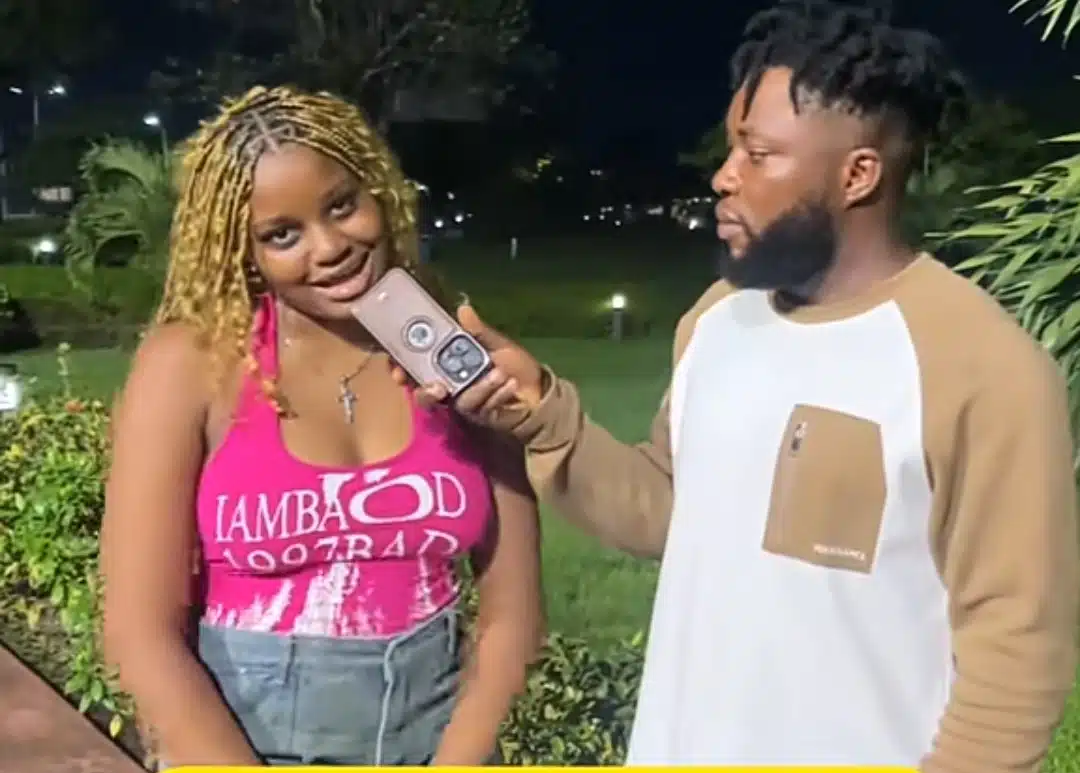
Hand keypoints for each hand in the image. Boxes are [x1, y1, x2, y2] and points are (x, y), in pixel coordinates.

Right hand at [390, 304, 544, 430]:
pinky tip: (509, 384)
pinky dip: (495, 393)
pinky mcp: (479, 415)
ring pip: (456, 400)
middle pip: (424, 392)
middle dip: (424, 391)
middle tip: (437, 386)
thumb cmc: (516, 366)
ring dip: (478, 387)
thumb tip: (462, 308)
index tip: (397, 367)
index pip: (417, 366)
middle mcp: (452, 384)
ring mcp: (464, 402)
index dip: (401, 367)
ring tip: (498, 373)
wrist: (539, 392)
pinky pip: (479, 406)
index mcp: (450, 364)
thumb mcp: (497, 344)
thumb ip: (478, 331)